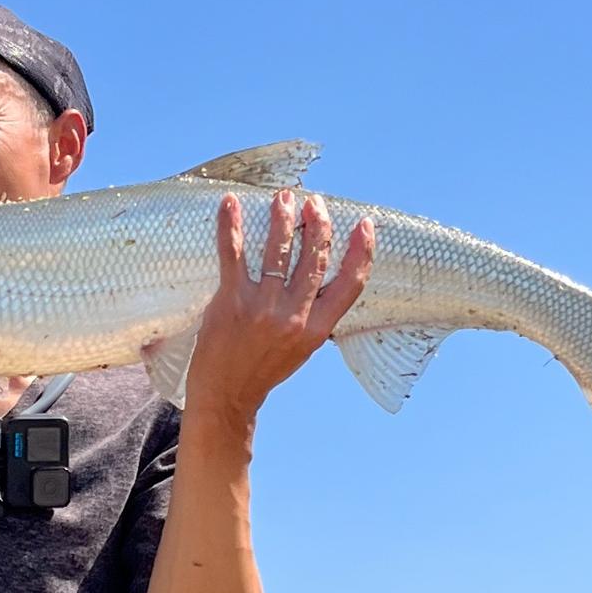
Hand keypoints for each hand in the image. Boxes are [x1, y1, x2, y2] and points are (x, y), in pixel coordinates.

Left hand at [185, 189, 374, 433]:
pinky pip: (233, 254)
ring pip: (280, 251)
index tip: (365, 225)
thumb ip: (313, 313)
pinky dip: (230, 225)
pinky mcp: (231, 301)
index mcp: (317, 329)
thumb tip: (320, 271)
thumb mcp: (302, 346)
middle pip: (315, 259)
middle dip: (318, 225)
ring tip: (284, 197)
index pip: (351, 284)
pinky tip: (229, 202)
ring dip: (283, 218)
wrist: (226, 395)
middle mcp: (294, 316)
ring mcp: (263, 307)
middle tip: (315, 203)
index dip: (362, 252)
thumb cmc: (264, 367)